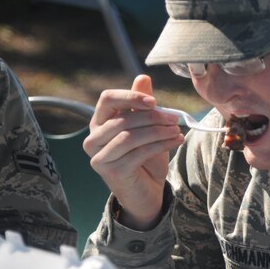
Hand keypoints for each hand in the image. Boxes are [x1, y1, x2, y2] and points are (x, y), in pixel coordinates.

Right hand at [83, 75, 183, 229]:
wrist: (147, 191)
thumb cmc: (145, 157)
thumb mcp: (146, 128)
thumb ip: (142, 105)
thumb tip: (143, 77)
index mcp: (99, 122)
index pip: (107, 99)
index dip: (130, 96)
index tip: (154, 101)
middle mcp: (92, 139)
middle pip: (122, 118)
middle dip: (152, 117)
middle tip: (175, 119)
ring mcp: (99, 157)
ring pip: (130, 136)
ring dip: (158, 132)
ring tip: (177, 131)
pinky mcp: (111, 172)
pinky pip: (138, 153)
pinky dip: (160, 145)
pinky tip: (176, 141)